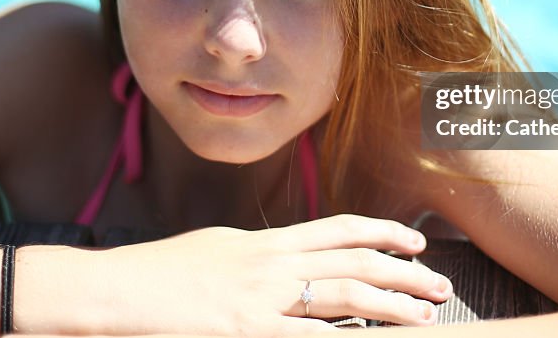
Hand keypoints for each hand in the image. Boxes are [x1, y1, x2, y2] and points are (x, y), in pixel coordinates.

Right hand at [97, 214, 453, 335]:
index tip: (414, 241)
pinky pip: (309, 337)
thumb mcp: (217, 251)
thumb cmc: (159, 274)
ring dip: (393, 305)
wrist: (116, 290)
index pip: (339, 230)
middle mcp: (273, 263)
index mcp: (266, 242)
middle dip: (404, 272)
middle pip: (355, 261)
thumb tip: (286, 261)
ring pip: (345, 295)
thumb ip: (256, 257)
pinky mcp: (247, 331)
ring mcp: (263, 299)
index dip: (382, 233)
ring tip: (427, 315)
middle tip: (442, 284)